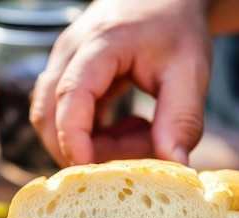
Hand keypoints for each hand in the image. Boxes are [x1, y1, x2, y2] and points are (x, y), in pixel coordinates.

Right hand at [30, 0, 212, 165]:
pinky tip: (128, 130)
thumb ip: (182, 118)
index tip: (88, 168)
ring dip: (88, 142)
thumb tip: (175, 165)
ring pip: (53, 116)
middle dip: (77, 148)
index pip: (72, 93)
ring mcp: (66, 62)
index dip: (73, 136)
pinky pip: (66, 113)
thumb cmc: (178, 28)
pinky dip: (92, 133)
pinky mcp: (69, 74)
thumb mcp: (190, 71)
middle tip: (126, 163)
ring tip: (137, 137)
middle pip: (47, 111)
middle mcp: (72, 51)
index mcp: (102, 44)